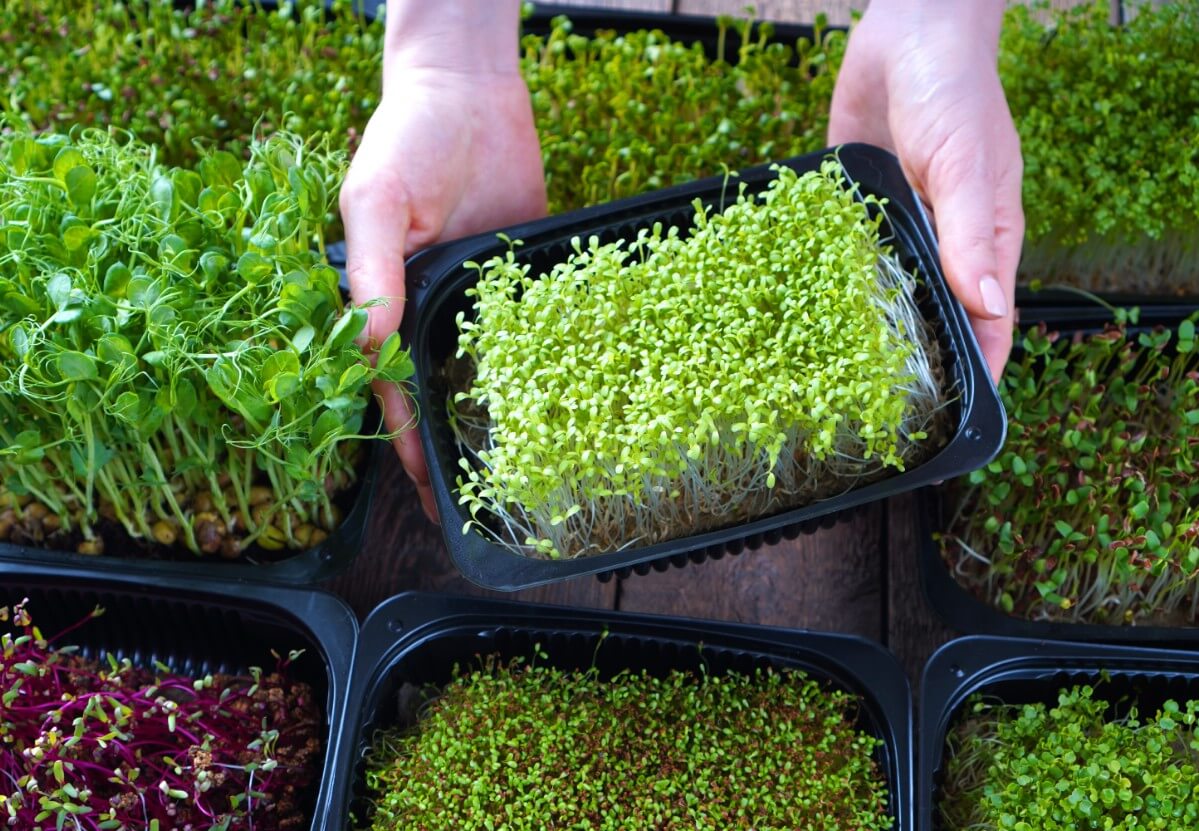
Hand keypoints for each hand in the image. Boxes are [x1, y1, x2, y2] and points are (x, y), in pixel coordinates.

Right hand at [341, 4, 545, 522]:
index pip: (391, 389)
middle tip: (482, 501)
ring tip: (528, 470)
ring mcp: (480, 302)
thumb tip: (371, 344)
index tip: (428, 491)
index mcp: (387, 303)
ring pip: (490, 373)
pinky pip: (536, 332)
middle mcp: (431, 311)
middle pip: (441, 392)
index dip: (407, 441)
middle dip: (456, 445)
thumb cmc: (405, 140)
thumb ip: (372, 271)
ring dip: (502, 418)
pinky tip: (570, 402)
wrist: (470, 93)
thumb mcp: (376, 202)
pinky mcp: (524, 283)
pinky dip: (548, 366)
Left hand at [828, 0, 1022, 383]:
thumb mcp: (967, 166)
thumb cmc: (956, 92)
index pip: (987, 320)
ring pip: (879, 290)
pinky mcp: (853, 207)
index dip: (978, 370)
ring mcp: (894, 227)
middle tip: (872, 409)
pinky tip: (790, 309)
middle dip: (908, 359)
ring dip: (855, 326)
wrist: (908, 30)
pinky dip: (819, 277)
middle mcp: (939, 241)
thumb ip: (971, 236)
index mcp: (982, 239)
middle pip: (929, 314)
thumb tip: (985, 305)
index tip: (956, 417)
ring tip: (820, 375)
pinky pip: (837, 251)